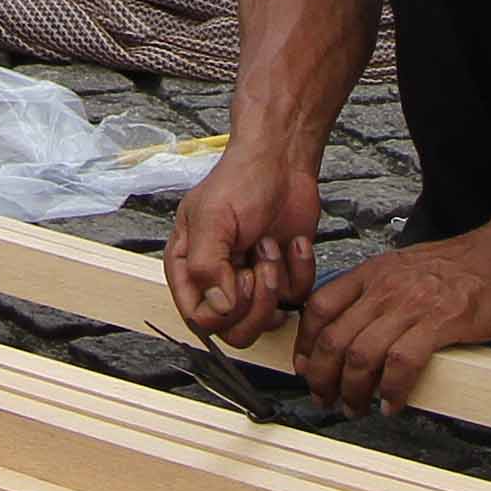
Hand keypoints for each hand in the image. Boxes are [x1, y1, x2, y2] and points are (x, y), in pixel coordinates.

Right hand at [163, 148, 319, 352]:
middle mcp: (217, 280)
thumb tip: (219, 308)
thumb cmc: (240, 180)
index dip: (222, 310)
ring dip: (277, 285)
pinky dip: (301, 270)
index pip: (198, 318)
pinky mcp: (283, 277)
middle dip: (255, 304)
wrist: (282, 161)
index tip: (239, 277)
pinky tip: (294, 243)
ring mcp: (251, 282)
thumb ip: (206, 266)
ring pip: (263, 322)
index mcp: (188, 267)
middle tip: (262, 268)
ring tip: (272, 246)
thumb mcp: (212, 218)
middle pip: (231, 330)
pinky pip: (294, 298)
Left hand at [291, 226, 490, 415]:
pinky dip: (392, 390)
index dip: (305, 343)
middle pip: (333, 338)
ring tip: (356, 407)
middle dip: (321, 377)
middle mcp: (385, 288)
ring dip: (353, 390)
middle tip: (325, 398)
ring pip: (361, 355)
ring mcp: (411, 305)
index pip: (319, 307)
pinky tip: (393, 403)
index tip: (305, 367)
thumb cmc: (463, 264)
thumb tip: (356, 326)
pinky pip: (402, 363)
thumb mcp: (405, 267)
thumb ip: (378, 292)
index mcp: (373, 273)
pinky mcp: (440, 323)